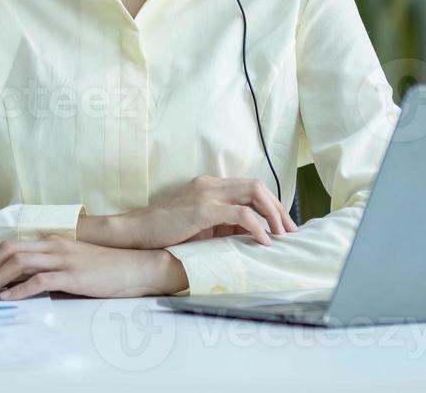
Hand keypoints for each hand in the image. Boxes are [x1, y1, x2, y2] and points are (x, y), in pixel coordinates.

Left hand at [0, 237, 178, 300]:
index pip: (10, 246)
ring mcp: (63, 259)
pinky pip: (40, 280)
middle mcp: (53, 246)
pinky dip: (20, 289)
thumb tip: (19, 285)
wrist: (136, 266)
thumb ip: (46, 270)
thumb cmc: (104, 268)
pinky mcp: (73, 275)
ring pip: (18, 263)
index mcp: (50, 242)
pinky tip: (7, 298)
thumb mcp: (70, 264)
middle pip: (8, 251)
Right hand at [113, 175, 298, 249]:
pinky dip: (257, 227)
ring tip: (281, 236)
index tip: (283, 226)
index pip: (249, 187)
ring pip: (253, 193)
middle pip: (257, 186)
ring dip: (272, 214)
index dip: (271, 204)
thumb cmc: (164, 232)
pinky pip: (240, 215)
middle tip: (290, 232)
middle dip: (278, 208)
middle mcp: (210, 184)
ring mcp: (206, 194)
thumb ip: (222, 225)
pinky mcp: (203, 209)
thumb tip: (252, 236)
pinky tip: (264, 241)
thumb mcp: (199, 226)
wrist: (135, 231)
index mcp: (209, 186)